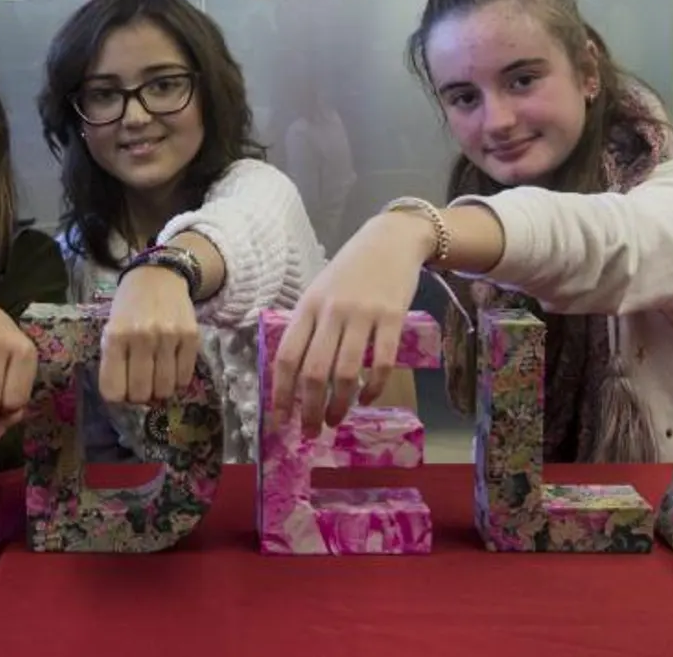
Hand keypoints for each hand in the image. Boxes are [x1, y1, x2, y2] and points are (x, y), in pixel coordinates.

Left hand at [100, 265, 200, 405]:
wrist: (158, 276)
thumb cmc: (129, 307)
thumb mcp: (111, 329)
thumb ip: (114, 361)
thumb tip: (123, 398)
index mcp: (115, 336)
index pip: (113, 389)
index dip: (117, 396)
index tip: (121, 389)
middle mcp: (142, 337)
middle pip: (140, 393)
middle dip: (139, 396)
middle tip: (140, 385)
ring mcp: (169, 337)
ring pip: (164, 389)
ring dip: (159, 390)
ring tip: (156, 377)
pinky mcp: (191, 337)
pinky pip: (184, 378)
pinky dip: (177, 380)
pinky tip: (171, 368)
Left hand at [272, 214, 431, 437]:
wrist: (390, 240)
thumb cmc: (350, 271)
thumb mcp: (319, 292)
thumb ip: (308, 327)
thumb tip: (294, 376)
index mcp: (307, 307)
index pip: (287, 357)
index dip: (281, 393)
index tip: (280, 421)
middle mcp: (331, 312)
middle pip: (313, 371)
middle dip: (309, 409)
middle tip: (310, 432)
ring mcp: (362, 314)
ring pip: (345, 372)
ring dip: (339, 404)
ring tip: (336, 421)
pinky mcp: (393, 317)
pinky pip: (381, 362)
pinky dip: (373, 388)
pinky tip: (366, 399)